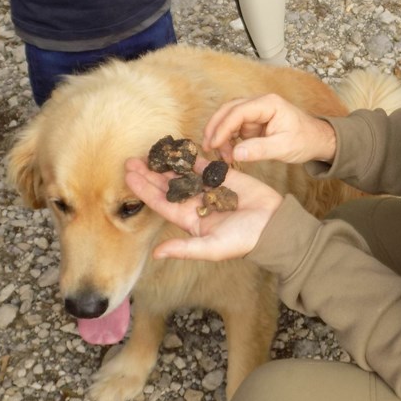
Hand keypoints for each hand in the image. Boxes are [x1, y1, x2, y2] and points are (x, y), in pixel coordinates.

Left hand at [124, 156, 282, 261]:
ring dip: (167, 162)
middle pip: (166, 185)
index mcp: (189, 219)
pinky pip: (204, 164)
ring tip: (152, 150)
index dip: (143, 189)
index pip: (160, 202)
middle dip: (149, 173)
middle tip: (131, 159)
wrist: (272, 225)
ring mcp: (208, 188)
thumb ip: (184, 249)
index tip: (128, 176)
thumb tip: (156, 254)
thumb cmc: (243, 241)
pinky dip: (191, 156)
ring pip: (182, 173)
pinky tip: (178, 146)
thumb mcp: (212, 248)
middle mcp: (195, 203)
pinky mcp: (224, 176)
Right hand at [202, 93, 336, 164]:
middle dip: (215, 128)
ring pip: (229, 119)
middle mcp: (260, 104)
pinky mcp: (255, 123)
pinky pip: (235, 128)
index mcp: (268, 104)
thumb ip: (259, 150)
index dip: (223, 127)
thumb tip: (236, 154)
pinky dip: (228, 140)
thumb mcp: (283, 148)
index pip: (238, 111)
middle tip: (207, 147)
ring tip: (221, 155)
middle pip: (229, 110)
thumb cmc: (305, 140)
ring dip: (221, 135)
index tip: (213, 144)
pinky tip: (228, 153)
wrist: (318, 140)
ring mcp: (256, 113)